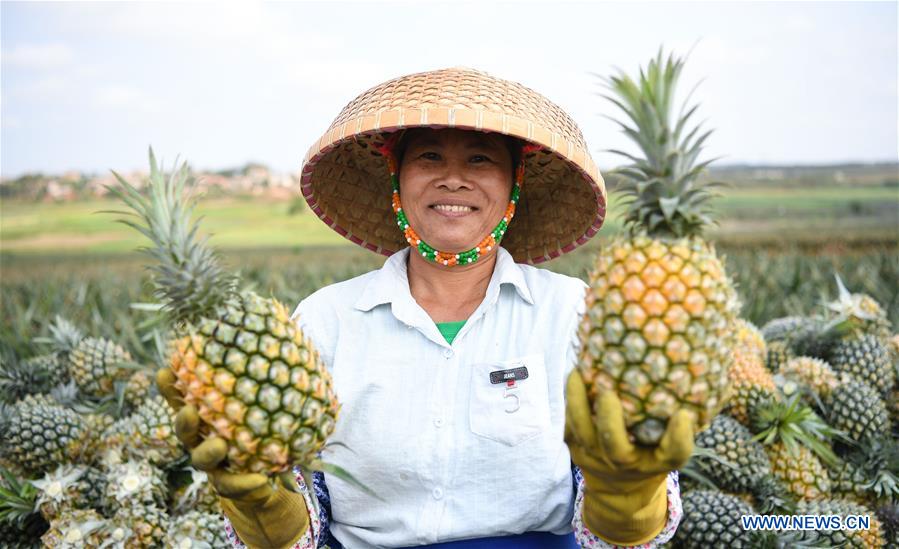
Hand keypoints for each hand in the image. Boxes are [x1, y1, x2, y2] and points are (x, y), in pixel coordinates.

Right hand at [158, 368, 310, 548]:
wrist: (272, 474)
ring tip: (220, 445)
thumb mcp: (266, 401)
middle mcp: (203, 438)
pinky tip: (261, 479)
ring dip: (208, 451)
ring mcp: (214, 464)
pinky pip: (233, 486)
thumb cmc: (265, 426)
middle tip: (190, 410)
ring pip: (202, 459)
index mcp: (207, 416)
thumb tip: (279, 338)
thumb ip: (265, 379)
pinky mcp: (231, 485)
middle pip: (185, 430)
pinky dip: (246, 483)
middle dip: (184, 420)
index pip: (184, 399)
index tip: (165, 372)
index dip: (170, 388)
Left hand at [564, 370, 692, 545]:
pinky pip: (571, 423)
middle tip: (609, 393)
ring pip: (583, 434)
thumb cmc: (651, 454)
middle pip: (617, 450)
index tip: (683, 415)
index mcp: (657, 462)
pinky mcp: (575, 447)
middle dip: (610, 422)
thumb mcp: (668, 445)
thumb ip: (677, 421)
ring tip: (578, 374)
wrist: (619, 491)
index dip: (680, 437)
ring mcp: (596, 457)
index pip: (674, 454)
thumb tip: (693, 370)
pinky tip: (575, 375)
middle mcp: (626, 463)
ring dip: (578, 403)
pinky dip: (571, 399)